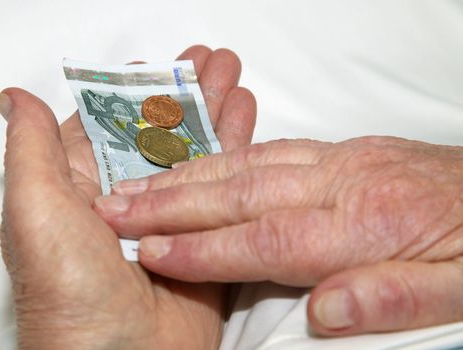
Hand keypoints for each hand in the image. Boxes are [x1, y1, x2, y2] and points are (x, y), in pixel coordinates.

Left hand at [0, 45, 255, 348]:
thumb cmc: (69, 293)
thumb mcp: (37, 212)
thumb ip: (31, 150)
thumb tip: (14, 98)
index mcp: (82, 187)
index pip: (112, 124)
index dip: (136, 92)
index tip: (160, 64)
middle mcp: (127, 200)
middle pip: (161, 134)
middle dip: (187, 95)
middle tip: (211, 61)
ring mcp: (169, 218)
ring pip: (195, 153)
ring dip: (215, 113)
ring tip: (234, 78)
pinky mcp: (204, 237)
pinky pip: (225, 186)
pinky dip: (238, 151)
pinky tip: (248, 120)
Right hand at [94, 136, 462, 335]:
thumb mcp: (459, 291)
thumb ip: (390, 298)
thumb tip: (326, 313)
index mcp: (366, 225)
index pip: (266, 240)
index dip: (202, 248)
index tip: (150, 250)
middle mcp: (342, 184)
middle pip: (240, 194)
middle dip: (171, 202)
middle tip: (117, 206)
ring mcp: (339, 160)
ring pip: (246, 165)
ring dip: (187, 175)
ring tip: (139, 183)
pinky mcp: (341, 150)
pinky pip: (271, 148)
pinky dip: (225, 155)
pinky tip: (199, 163)